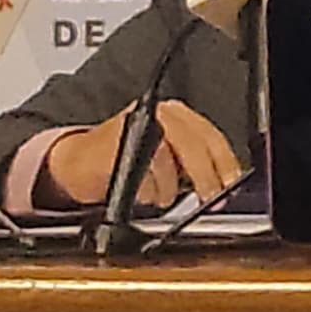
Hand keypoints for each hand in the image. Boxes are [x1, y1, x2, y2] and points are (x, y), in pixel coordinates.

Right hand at [42, 101, 240, 207]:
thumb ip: (193, 166)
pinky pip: (137, 171)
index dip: (224, 162)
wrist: (79, 162)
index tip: (232, 185)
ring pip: (164, 157)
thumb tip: (223, 186)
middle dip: (205, 176)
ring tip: (162, 196)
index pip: (210, 135)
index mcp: (176, 114)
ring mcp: (132, 126)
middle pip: (191, 142)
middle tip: (210, 197)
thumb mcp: (168, 160)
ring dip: (168, 187)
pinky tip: (141, 191)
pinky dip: (144, 189)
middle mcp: (156, 113)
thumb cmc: (126, 161)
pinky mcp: (111, 144)